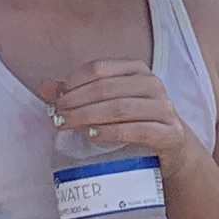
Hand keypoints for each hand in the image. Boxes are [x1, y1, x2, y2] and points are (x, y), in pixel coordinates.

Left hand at [47, 61, 205, 183]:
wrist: (174, 149)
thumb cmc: (136, 123)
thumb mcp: (108, 104)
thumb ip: (78, 94)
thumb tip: (44, 87)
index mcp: (137, 70)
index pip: (99, 68)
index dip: (73, 83)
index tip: (56, 100)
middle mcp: (153, 85)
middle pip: (106, 88)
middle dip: (76, 102)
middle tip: (57, 116)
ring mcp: (164, 109)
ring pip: (119, 108)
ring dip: (88, 117)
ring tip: (67, 126)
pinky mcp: (170, 133)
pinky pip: (137, 130)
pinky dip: (111, 133)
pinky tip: (92, 137)